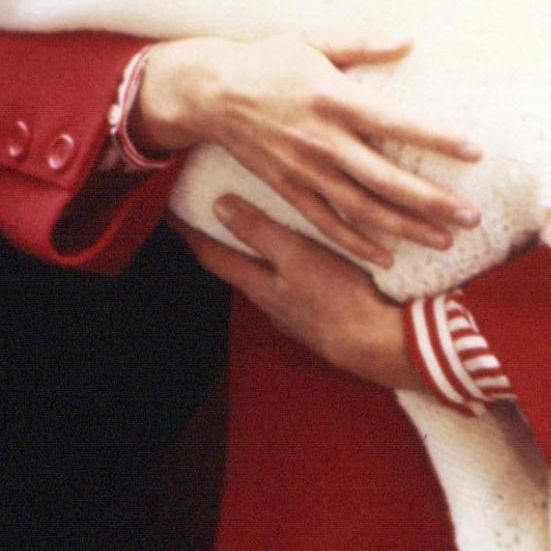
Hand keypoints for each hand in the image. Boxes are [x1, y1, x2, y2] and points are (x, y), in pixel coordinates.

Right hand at [135, 32, 480, 266]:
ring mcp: (305, 170)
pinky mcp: (288, 188)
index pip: (398, 123)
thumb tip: (408, 39)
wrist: (209, 93)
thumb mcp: (314, 41)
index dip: (438, 139)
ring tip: (445, 239)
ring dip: (406, 227)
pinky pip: (326, 223)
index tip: (474, 151)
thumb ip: (362, 44)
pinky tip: (386, 256)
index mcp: (335, 101)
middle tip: (471, 215)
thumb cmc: (266, 61)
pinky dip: (356, 243)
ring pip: (363, 209)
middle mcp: (324, 141)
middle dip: (433, 201)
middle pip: (387, 180)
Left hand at [169, 196, 421, 390]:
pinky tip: (309, 266)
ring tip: (265, 236)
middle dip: (224, 245)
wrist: (379, 345)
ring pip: (267, 282)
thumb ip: (259, 232)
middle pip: (238, 270)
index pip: (213, 255)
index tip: (171, 213)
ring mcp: (294, 317)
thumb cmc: (339, 297)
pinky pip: (295, 293)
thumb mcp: (298, 255)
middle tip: (216, 218)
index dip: (191, 233)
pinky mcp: (319, 323)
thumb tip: (219, 206)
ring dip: (260, 260)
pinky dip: (291, 274)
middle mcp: (270, 303)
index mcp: (259, 284)